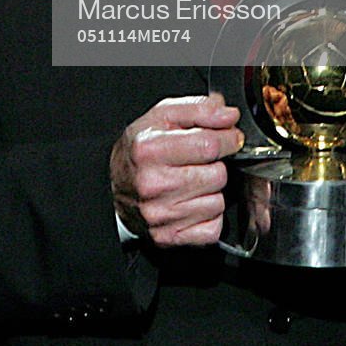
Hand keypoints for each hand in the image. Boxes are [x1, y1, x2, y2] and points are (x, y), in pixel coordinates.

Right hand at [110, 93, 243, 246]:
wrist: (116, 187)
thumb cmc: (142, 151)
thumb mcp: (163, 117)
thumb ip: (199, 109)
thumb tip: (229, 116)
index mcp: (148, 149)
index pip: (209, 145)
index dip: (227, 138)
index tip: (228, 137)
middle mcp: (152, 184)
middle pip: (217, 175)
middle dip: (215, 166)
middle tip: (198, 163)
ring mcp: (160, 214)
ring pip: (218, 202)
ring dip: (211, 192)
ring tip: (191, 183)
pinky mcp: (169, 236)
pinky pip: (213, 227)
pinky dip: (208, 216)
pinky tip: (191, 204)